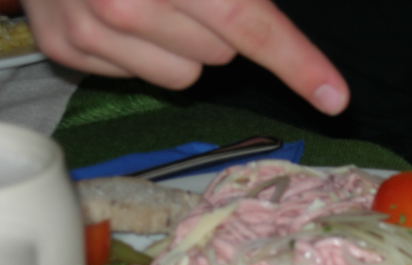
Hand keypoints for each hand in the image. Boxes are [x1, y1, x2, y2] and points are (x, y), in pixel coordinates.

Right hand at [20, 0, 348, 114]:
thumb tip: (264, 13)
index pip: (251, 23)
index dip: (299, 63)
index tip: (337, 99)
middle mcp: (125, 4)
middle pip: (221, 56)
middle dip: (217, 28)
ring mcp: (89, 31)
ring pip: (184, 75)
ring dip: (179, 44)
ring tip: (146, 2)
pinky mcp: (65, 49)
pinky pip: (139, 77)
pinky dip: (138, 52)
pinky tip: (111, 13)